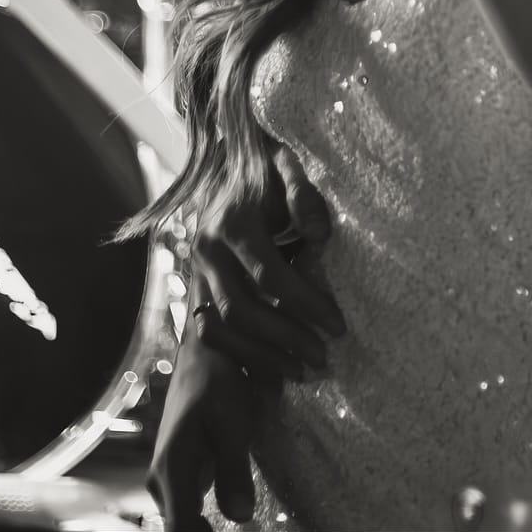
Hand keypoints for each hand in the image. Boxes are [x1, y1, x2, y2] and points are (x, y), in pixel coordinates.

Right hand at [147, 302, 255, 531]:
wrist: (201, 353)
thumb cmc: (217, 381)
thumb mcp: (233, 421)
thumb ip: (234, 470)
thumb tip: (241, 517)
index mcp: (172, 469)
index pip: (180, 529)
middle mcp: (161, 479)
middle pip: (181, 526)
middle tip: (246, 523)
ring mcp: (167, 475)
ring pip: (184, 515)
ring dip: (205, 523)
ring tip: (240, 512)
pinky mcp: (177, 470)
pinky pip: (188, 501)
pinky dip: (205, 512)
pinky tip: (232, 504)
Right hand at [191, 144, 344, 379]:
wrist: (226, 162)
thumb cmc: (268, 168)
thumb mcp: (288, 167)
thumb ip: (304, 196)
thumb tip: (321, 235)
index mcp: (232, 223)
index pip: (270, 275)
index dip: (305, 302)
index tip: (337, 324)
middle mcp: (207, 250)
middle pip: (242, 309)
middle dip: (285, 337)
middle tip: (324, 356)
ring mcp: (196, 270)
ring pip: (223, 326)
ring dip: (263, 354)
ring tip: (304, 369)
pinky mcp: (195, 285)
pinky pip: (211, 330)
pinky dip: (242, 352)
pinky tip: (274, 365)